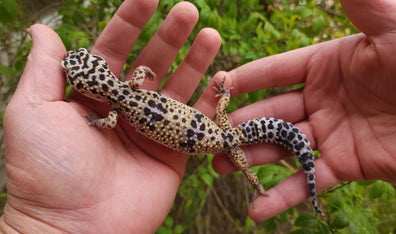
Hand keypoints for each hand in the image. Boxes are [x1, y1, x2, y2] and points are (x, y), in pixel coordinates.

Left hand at [1, 0, 220, 231]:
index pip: (115, 47)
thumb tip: (44, 29)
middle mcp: (124, 107)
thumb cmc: (46, 170)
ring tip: (210, 35)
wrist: (73, 229)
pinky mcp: (173, 153)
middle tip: (189, 10)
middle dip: (171, 35)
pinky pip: (196, 122)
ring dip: (196, 61)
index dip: (131, 20)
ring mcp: (150, 129)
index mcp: (92, 94)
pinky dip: (212, 102)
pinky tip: (224, 79)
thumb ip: (45, 69)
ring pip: (179, 87)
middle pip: (153, 62)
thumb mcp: (31, 112)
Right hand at [209, 0, 395, 220]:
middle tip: (206, 135)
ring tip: (219, 167)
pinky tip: (257, 210)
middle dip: (238, 124)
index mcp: (328, 64)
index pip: (275, 71)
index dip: (245, 80)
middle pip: (271, 112)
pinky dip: (284, 196)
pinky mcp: (348, 165)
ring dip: (250, 159)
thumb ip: (359, 3)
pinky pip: (309, 180)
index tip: (215, 88)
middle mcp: (324, 98)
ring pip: (282, 147)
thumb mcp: (394, 27)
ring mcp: (333, 133)